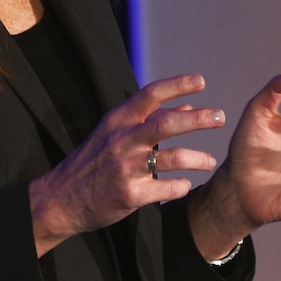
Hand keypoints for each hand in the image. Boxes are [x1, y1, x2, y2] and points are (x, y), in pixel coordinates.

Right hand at [28, 73, 224, 255]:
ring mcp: (125, 168)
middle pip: (166, 123)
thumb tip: (187, 105)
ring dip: (198, 158)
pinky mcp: (129, 195)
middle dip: (198, 119)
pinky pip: (166, 188)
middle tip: (220, 117)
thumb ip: (150, 118)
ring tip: (210, 161)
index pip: (150, 94)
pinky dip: (180, 186)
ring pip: (172, 158)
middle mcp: (122, 140)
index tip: (201, 81)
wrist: (60, 199)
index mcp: (118, 120)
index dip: (177, 85)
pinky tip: (185, 185)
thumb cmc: (93, 161)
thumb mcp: (114, 132)